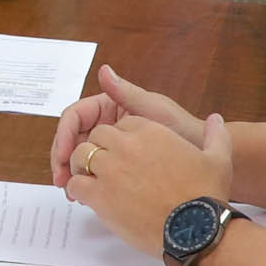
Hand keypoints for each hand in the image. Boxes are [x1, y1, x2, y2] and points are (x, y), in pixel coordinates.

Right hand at [49, 67, 207, 187]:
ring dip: (71, 171)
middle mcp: (107, 123)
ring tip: (69, 191)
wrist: (204, 157)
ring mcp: (111, 145)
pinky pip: (93, 170)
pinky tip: (84, 194)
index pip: (76, 116)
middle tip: (60, 179)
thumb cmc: (184, 130)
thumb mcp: (154, 111)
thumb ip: (127, 93)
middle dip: (63, 157)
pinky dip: (85, 180)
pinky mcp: (116, 164)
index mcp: (111, 105)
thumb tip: (104, 70)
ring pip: (79, 156)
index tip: (65, 155)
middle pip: (72, 138)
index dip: (65, 135)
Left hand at [63, 112, 231, 255]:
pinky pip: (76, 183)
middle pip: (98, 136)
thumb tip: (216, 119)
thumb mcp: (219, 158)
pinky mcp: (101, 194)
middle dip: (98, 149)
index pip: (122, 124)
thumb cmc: (206, 196)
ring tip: (90, 181)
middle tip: (102, 168)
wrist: (196, 230)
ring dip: (82, 167)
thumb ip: (216, 135)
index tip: (123, 155)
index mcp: (152, 131)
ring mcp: (112, 168)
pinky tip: (87, 198)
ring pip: (81, 155)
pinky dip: (77, 189)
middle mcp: (128, 145)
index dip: (120, 139)